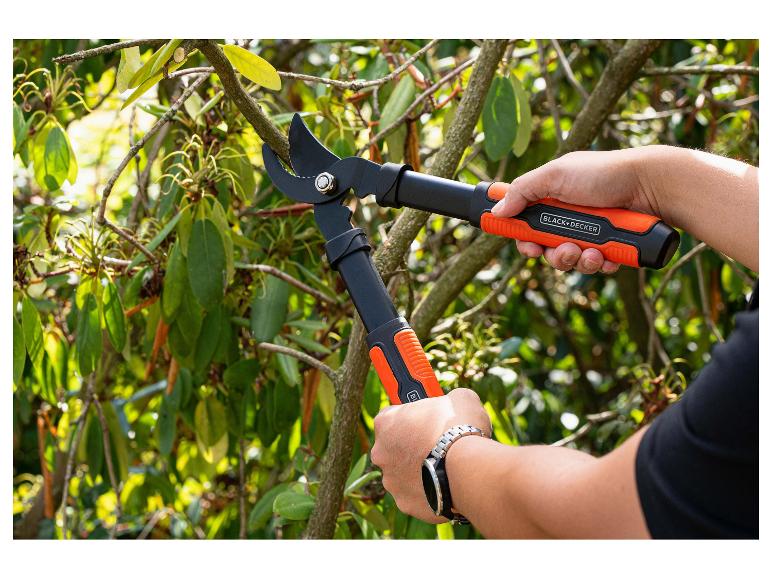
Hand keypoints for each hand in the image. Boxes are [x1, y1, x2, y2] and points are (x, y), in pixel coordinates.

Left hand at [370, 388, 491, 522]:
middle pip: (394, 447)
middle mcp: (380, 452)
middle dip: (412, 446)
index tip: (426, 419)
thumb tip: (456, 401)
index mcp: (386, 422)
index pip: (391, 415)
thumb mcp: (460, 399)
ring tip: (445, 467)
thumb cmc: (460, 428)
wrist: (468, 470)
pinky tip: (447, 485)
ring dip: (419, 470)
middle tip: (437, 444)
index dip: (410, 416)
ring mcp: (391, 480)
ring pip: (404, 473)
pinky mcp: (405, 503)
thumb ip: (450, 399)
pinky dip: (429, 491)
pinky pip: (416, 495)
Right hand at [491, 149, 660, 273]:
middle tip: (562, 249)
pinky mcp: (611, 248)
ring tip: (590, 252)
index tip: (526, 245)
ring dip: (576, 261)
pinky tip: (607, 256)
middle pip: (546, 249)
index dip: (523, 238)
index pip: (527, 225)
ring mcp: (591, 234)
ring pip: (571, 262)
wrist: (651, 185)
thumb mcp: (556, 175)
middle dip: (552, 255)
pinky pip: (596, 267)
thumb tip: (497, 211)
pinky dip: (599, 264)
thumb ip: (523, 191)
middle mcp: (570, 218)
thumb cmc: (604, 173)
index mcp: (553, 199)